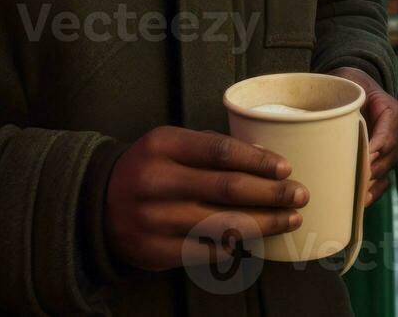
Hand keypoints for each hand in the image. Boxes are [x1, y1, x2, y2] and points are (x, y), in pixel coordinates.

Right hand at [105, 126, 305, 270]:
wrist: (96, 205)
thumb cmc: (150, 167)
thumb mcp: (172, 145)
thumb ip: (212, 148)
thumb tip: (267, 158)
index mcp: (163, 146)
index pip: (220, 151)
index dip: (257, 161)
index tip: (285, 168)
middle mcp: (157, 182)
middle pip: (228, 189)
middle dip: (272, 193)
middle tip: (300, 195)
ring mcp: (155, 220)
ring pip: (223, 224)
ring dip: (264, 223)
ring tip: (291, 218)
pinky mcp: (156, 252)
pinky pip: (207, 250)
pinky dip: (237, 245)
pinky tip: (257, 239)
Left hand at [329, 66, 397, 205]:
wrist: (350, 86)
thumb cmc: (348, 84)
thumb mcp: (349, 83)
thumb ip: (346, 98)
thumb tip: (326, 117)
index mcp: (390, 111)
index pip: (389, 131)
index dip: (378, 146)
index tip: (366, 157)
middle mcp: (392, 131)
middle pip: (389, 155)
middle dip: (374, 169)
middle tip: (357, 179)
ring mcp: (387, 148)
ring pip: (386, 169)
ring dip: (373, 183)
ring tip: (358, 196)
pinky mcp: (377, 161)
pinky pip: (382, 180)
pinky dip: (373, 192)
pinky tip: (360, 203)